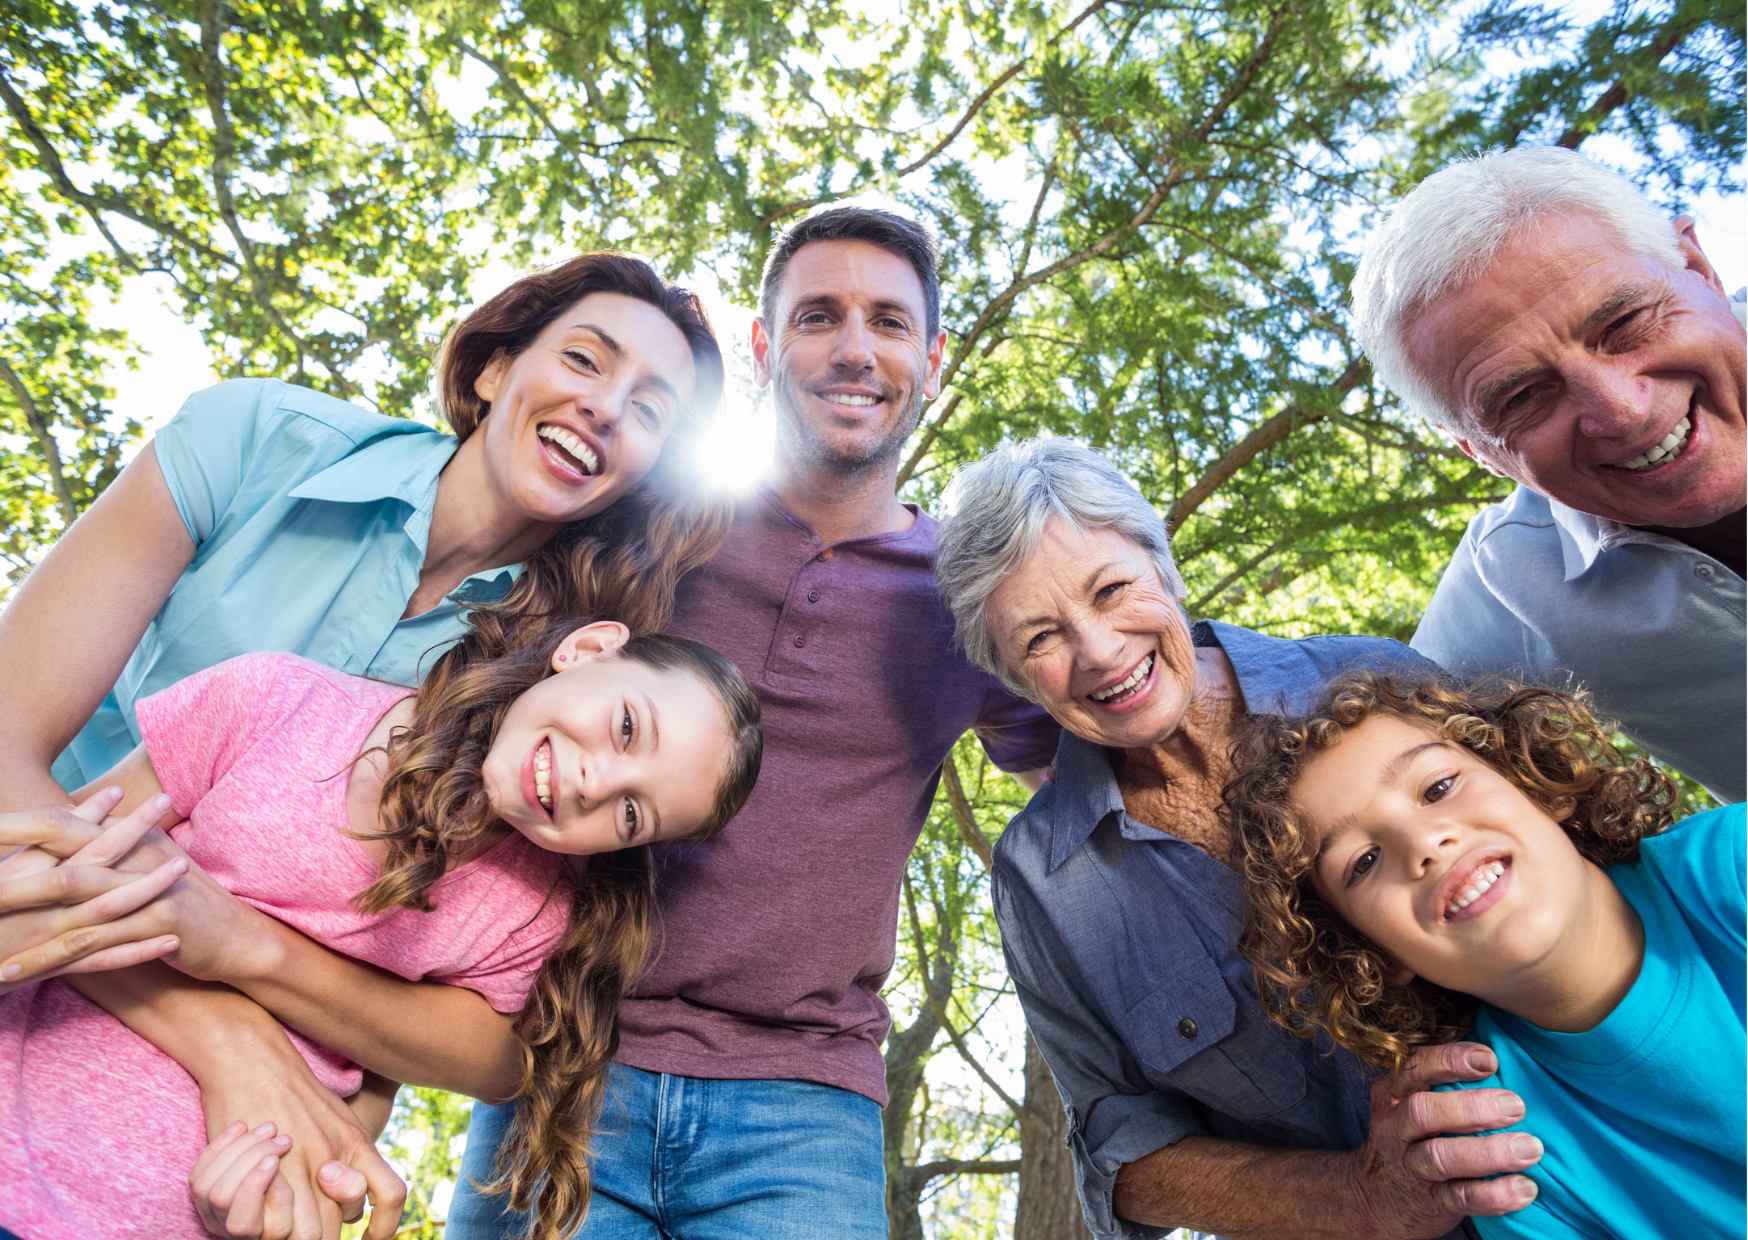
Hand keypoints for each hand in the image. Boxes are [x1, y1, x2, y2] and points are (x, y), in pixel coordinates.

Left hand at [3, 793, 288, 987]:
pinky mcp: (157, 927)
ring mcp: (148, 893)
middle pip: (59, 861)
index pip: (61, 824)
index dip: (15, 826)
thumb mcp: (149, 866)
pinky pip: (92, 947)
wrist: (241, 936)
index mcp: (129, 840)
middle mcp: (136, 860)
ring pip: (70, 906)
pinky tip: (13, 973)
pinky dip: (48, 962)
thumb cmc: (187, 903)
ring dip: (18, 925)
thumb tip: (66, 830)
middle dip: (7, 874)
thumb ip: (111, 847)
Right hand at [196, 1036, 405, 1239]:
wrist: (253, 1059)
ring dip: (295, 1236)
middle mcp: (334, 1156)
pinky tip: (263, 1223)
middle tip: (313, 1231)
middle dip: (326, 1237)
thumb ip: (352, 1156)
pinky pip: (273, 1222)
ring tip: (285, 1228)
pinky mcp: (265, 1167)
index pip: (389, 1195)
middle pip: (340, 1223)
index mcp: (357, 1143)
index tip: (370, 1239)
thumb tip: (357, 1192)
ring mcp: (300, 1163)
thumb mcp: (337, 1116)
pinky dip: (270, 1228)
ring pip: (307, 1230)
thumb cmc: (295, 1090)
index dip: (386, 1227)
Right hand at [1344, 1042, 1540, 1238]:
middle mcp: (1396, 1128)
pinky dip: (1494, 1194)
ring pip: (1442, 1157)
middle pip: (1424, 1112)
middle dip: (1471, 1107)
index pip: (1414, 1068)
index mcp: (1393, 1093)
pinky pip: (1461, 1198)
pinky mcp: (1431, 1202)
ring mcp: (1411, 1167)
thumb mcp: (1410, 1100)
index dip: (1449, 1060)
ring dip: (1489, 1152)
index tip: (1489, 1059)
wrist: (1381, 1198)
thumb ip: (1443, 1079)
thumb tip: (1502, 1047)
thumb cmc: (1414, 1136)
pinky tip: (1525, 1188)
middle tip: (1516, 1106)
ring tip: (1530, 1149)